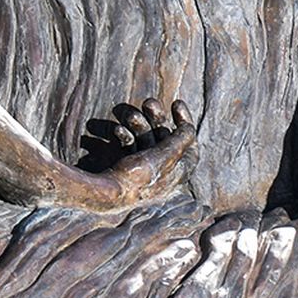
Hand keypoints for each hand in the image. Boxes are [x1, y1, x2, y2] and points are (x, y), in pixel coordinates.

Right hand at [80, 98, 196, 208]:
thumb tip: (189, 128)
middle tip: (148, 102)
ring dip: (139, 124)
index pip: (189, 142)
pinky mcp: (129, 170)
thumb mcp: (167, 154)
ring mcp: (146, 171)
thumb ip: (181, 138)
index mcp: (180, 171)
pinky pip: (132, 148)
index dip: (184, 120)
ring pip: (147, 140)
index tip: (175, 103)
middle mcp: (165, 172)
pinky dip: (126, 137)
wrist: (108, 195)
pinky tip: (118, 130)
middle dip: (156, 118)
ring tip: (130, 115)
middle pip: (166, 138)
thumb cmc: (140, 176)